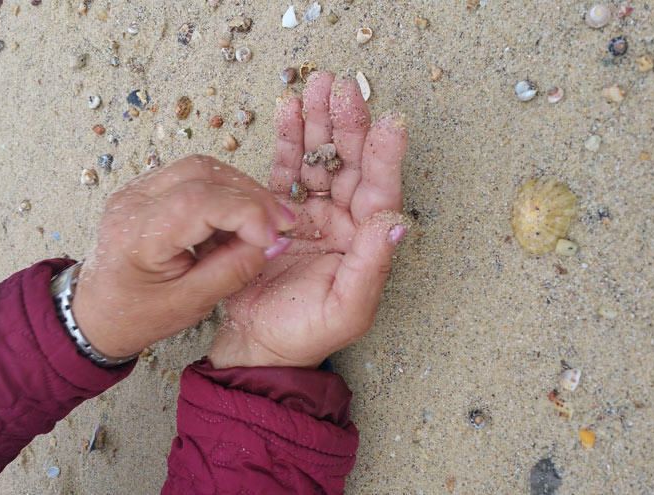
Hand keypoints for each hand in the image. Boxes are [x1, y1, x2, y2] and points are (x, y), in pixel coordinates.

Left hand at [71, 156, 296, 358]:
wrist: (97, 311)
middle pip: (203, 172)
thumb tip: (275, 243)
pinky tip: (238, 218)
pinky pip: (194, 175)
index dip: (246, 213)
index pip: (199, 202)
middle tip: (282, 223)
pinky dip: (225, 191)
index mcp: (136, 235)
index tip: (275, 236)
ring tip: (264, 220)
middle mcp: (133, 201)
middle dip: (251, 195)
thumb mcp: (191, 304)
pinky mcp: (147, 187)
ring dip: (241, 189)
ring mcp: (137, 189)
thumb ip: (234, 270)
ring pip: (201, 167)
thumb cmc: (139, 314)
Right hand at [209, 72, 408, 368]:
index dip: (384, 153)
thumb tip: (395, 219)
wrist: (258, 344)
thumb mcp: (347, 307)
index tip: (389, 120)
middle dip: (347, 123)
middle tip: (342, 88)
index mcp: (364, 240)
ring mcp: (309, 212)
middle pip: (349, 161)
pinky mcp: (276, 210)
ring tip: (316, 85)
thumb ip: (371, 263)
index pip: (379, 188)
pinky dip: (287, 138)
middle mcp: (342, 220)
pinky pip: (285, 167)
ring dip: (318, 121)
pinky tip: (288, 109)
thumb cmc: (306, 333)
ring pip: (318, 157)